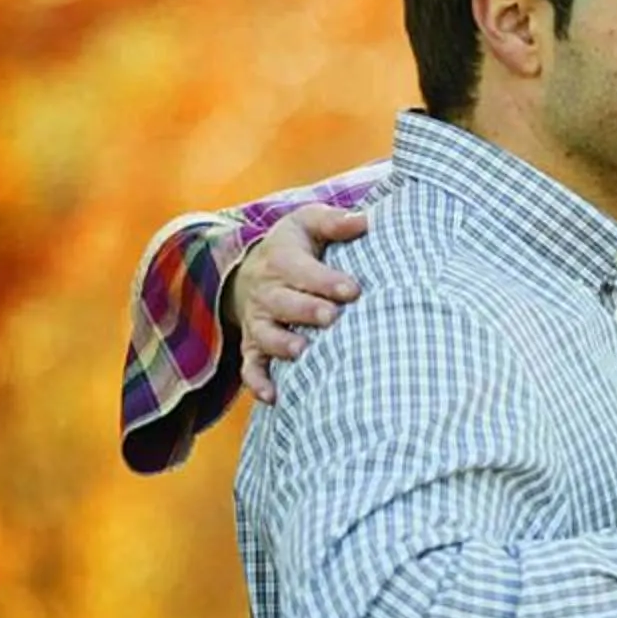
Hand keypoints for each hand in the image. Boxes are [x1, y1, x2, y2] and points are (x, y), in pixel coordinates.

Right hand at [232, 205, 369, 403]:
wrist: (253, 268)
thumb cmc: (294, 246)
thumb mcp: (308, 222)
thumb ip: (334, 222)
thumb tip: (366, 220)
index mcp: (281, 261)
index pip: (301, 270)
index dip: (325, 280)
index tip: (352, 289)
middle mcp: (267, 293)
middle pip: (283, 303)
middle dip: (306, 310)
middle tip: (331, 317)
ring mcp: (259, 322)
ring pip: (266, 335)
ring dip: (282, 345)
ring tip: (303, 352)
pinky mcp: (253, 346)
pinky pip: (251, 367)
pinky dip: (258, 382)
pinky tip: (274, 397)